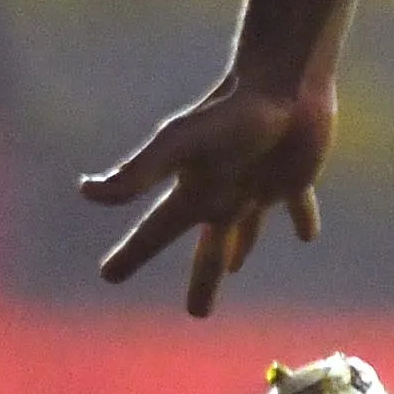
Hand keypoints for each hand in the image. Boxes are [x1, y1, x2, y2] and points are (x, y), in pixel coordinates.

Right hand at [81, 77, 332, 314]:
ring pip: (247, 229)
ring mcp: (258, 186)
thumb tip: (85, 193)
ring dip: (240, 250)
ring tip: (234, 268)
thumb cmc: (232, 113)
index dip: (131, 257)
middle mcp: (223, 193)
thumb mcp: (180, 145)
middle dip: (201, 281)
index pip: (155, 234)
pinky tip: (307, 235)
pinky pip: (298, 205)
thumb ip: (138, 173)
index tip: (108, 276)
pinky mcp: (294, 175)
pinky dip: (302, 218)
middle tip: (197, 313)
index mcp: (194, 193)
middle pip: (209, 249)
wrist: (282, 80)